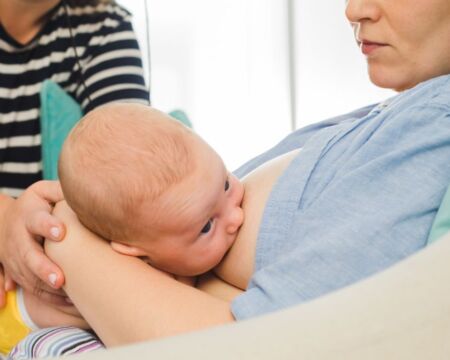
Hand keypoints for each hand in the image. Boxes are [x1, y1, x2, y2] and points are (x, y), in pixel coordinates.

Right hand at [0, 181, 67, 304]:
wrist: (4, 223)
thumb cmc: (36, 205)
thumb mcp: (43, 192)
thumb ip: (60, 191)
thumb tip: (83, 191)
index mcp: (29, 216)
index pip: (37, 220)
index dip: (47, 226)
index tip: (61, 232)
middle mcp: (20, 239)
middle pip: (29, 255)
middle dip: (44, 268)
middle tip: (60, 279)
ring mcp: (16, 259)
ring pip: (28, 276)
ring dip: (46, 287)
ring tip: (66, 294)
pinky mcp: (18, 273)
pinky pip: (31, 289)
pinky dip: (47, 297)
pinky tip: (67, 301)